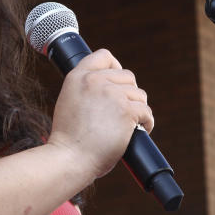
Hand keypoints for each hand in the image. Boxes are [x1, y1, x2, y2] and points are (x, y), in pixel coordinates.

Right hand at [48, 49, 153, 179]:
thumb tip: (110, 88)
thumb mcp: (69, 102)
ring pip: (140, 95)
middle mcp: (95, 80)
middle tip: (122, 113)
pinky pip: (146, 112)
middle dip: (129, 94)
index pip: (104, 56)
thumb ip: (87, 90)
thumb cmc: (69, 139)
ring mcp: (112, 94)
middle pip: (128, 76)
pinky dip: (146, 123)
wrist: (69, 158)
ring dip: (138, 110)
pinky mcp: (126, 111)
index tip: (117, 83)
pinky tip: (138, 131)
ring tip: (129, 125)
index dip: (115, 67)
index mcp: (78, 77)